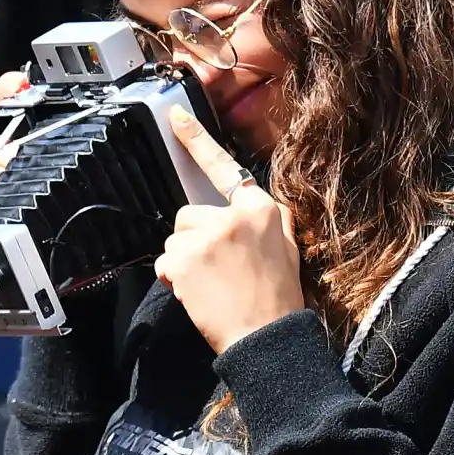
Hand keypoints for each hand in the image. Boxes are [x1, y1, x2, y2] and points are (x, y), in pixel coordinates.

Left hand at [154, 107, 303, 355]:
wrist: (267, 338)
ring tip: (211, 285)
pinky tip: (197, 294)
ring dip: (184, 262)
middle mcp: (233, 216)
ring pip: (176, 239)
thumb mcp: (287, 249)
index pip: (224, 169)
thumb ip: (264, 222)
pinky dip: (175, 280)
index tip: (175, 115)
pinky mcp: (186, 258)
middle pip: (189, 214)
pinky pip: (166, 263)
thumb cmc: (278, 298)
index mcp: (261, 209)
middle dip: (194, 240)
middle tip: (217, 270)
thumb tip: (249, 207)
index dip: (198, 140)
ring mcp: (208, 235)